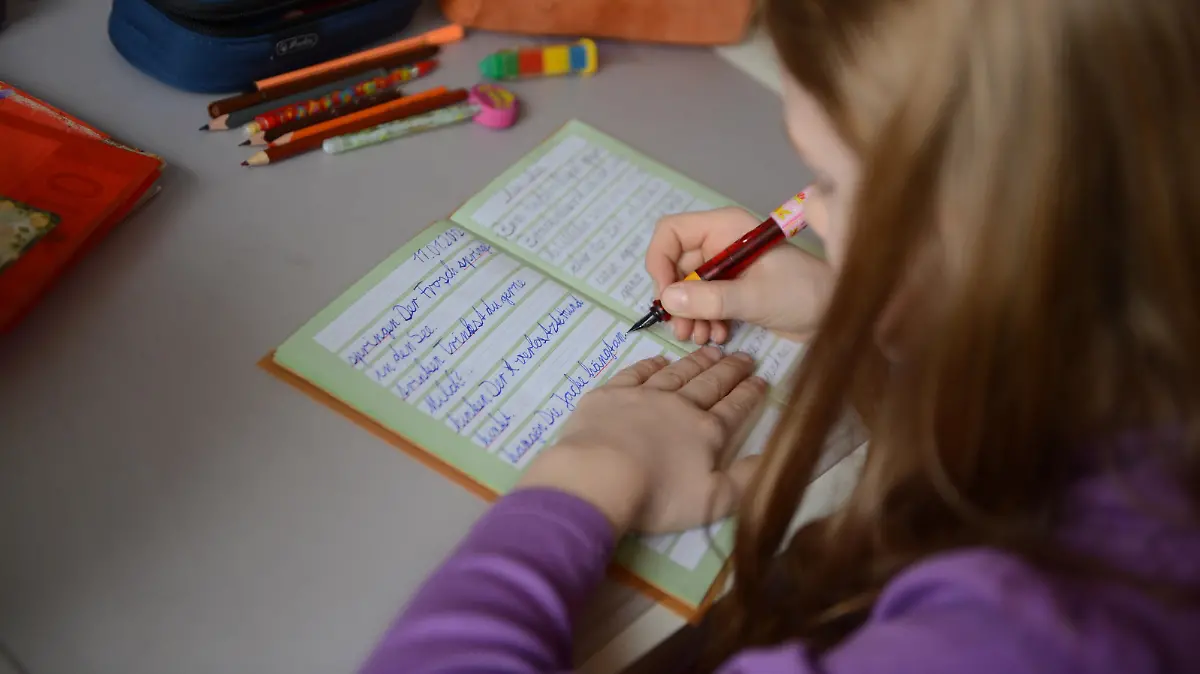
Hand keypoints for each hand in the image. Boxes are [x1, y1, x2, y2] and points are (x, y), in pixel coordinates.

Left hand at [517, 347, 767, 535]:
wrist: (599, 476)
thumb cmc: (658, 495)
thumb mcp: (714, 501)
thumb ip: (747, 480)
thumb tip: (772, 458)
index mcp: (706, 433)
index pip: (734, 408)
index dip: (749, 394)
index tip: (761, 378)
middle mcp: (679, 406)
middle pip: (710, 384)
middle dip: (729, 370)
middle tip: (744, 356)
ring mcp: (643, 396)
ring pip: (677, 373)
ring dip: (696, 362)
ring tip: (711, 352)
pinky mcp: (610, 394)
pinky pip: (636, 373)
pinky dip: (651, 365)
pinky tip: (659, 360)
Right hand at [646, 207, 833, 343]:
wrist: (837, 315)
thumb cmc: (804, 294)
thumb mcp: (755, 297)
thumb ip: (711, 298)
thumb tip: (668, 300)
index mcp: (725, 228)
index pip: (671, 232)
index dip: (659, 261)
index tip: (665, 295)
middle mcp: (720, 243)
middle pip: (675, 265)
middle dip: (676, 299)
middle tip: (683, 330)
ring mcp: (726, 268)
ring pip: (686, 288)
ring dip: (689, 315)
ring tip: (701, 337)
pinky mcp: (733, 290)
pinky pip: (703, 302)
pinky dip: (705, 320)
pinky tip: (718, 336)